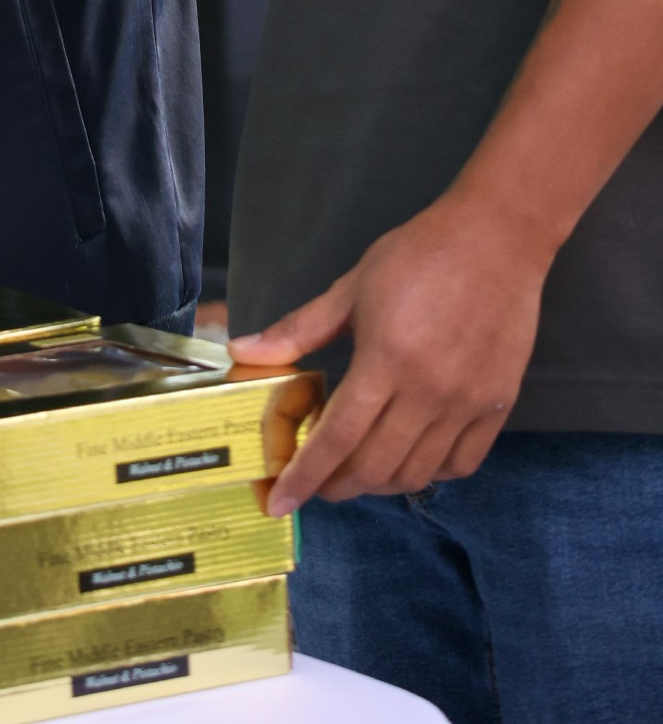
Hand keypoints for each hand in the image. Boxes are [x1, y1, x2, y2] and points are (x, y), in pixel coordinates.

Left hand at [232, 191, 546, 513]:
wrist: (495, 240)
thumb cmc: (417, 256)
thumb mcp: (352, 287)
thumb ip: (300, 329)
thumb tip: (245, 351)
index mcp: (383, 361)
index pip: (336, 438)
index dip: (305, 476)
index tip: (281, 503)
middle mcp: (426, 394)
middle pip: (375, 467)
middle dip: (338, 486)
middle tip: (319, 481)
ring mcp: (466, 404)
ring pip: (417, 473)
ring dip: (381, 484)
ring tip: (359, 471)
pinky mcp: (498, 407)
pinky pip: (462, 464)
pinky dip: (430, 473)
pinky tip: (411, 459)